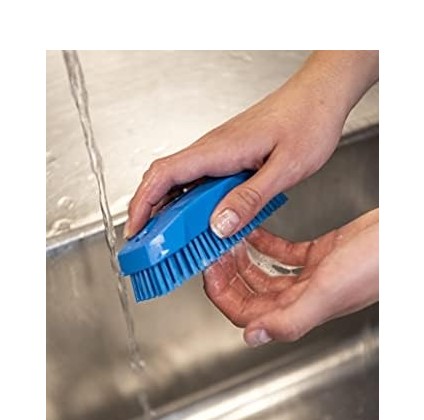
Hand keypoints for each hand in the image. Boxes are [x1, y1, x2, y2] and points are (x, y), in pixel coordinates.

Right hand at [124, 51, 377, 238]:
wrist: (321, 95)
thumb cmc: (308, 121)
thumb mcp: (284, 168)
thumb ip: (250, 198)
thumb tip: (218, 225)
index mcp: (219, 150)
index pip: (164, 175)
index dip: (142, 203)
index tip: (134, 230)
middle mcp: (212, 149)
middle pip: (164, 179)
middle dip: (148, 211)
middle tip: (147, 244)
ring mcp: (219, 152)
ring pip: (180, 181)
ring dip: (168, 209)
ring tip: (167, 240)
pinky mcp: (229, 156)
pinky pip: (199, 181)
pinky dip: (190, 203)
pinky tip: (199, 221)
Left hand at [203, 209, 378, 344]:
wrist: (405, 238)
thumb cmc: (377, 264)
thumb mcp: (327, 292)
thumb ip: (289, 319)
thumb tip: (251, 337)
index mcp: (301, 311)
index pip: (248, 314)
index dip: (224, 295)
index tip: (209, 271)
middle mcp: (304, 297)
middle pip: (253, 295)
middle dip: (229, 275)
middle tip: (213, 252)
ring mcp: (313, 277)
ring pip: (266, 275)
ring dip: (244, 260)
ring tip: (229, 241)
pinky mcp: (322, 255)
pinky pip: (285, 253)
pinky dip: (267, 244)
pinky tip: (256, 232)